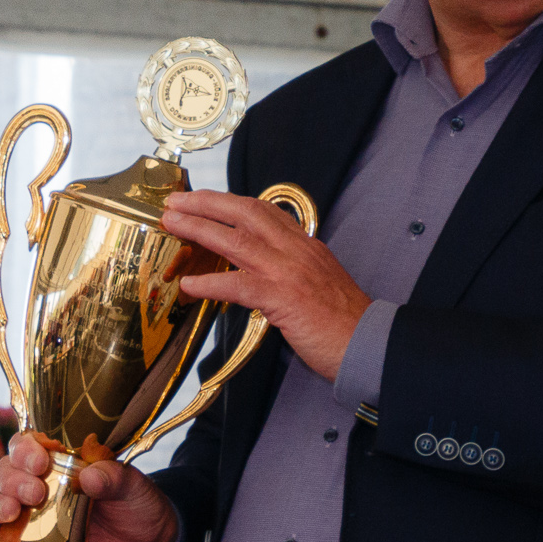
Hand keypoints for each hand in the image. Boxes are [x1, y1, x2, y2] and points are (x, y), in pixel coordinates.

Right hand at [0, 432, 180, 541]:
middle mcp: (42, 485)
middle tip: (35, 493)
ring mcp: (33, 516)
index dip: (27, 449)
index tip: (40, 461)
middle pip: (8, 471)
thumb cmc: (139, 511)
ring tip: (11, 513)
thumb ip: (115, 478)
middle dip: (14, 479)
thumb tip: (90, 477)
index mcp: (64, 462)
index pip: (30, 444)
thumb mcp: (135, 488)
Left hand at [162, 189, 371, 380]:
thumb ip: (292, 267)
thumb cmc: (344, 321)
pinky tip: (189, 284)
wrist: (371, 343)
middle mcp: (296, 250)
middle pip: (245, 213)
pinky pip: (238, 285)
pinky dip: (210, 282)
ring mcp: (288, 272)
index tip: (204, 198)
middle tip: (176, 202)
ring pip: (236, 240)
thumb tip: (262, 268)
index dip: (229, 201)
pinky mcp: (283, 299)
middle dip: (207, 203)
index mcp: (305, 245)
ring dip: (199, 229)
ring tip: (172, 225)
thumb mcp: (319, 280)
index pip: (263, 210)